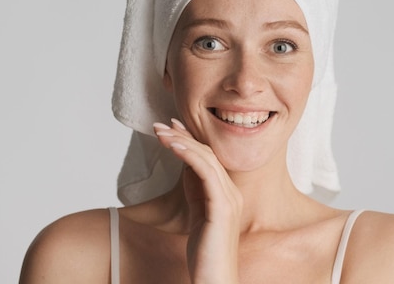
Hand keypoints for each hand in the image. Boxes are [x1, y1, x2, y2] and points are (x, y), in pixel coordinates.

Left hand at [154, 119, 242, 283]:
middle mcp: (232, 192)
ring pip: (207, 159)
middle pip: (208, 154)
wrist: (213, 280)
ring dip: (182, 142)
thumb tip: (185, 167)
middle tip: (161, 124)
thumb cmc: (204, 254)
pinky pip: (206, 173)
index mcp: (226, 194)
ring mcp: (229, 199)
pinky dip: (189, 156)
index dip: (189, 140)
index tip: (171, 127)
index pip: (208, 158)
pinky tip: (173, 147)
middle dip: (183, 136)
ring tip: (161, 132)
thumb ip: (195, 192)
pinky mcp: (222, 207)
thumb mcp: (196, 216)